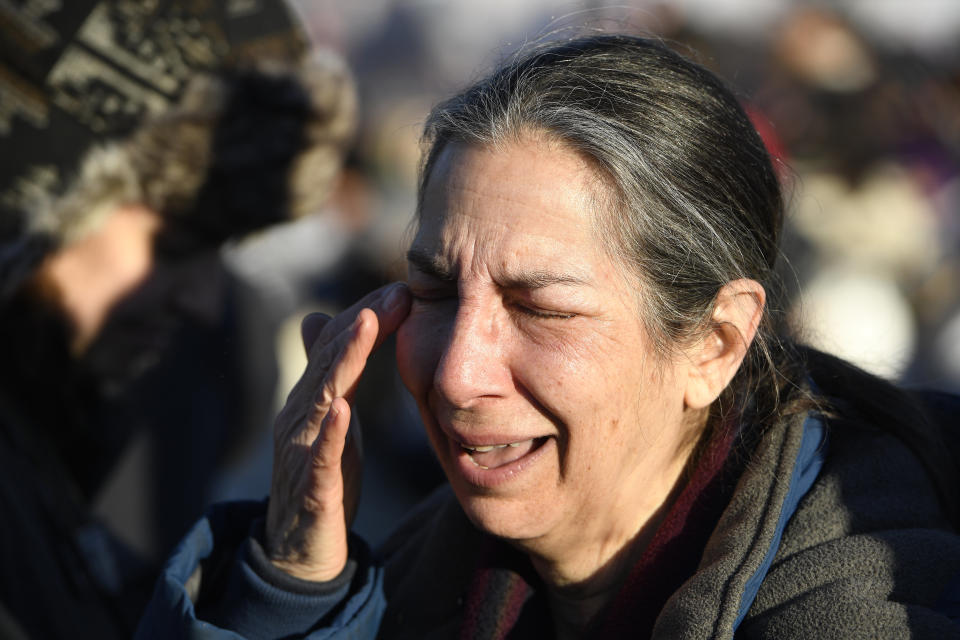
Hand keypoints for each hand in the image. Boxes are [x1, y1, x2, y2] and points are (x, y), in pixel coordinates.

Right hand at [265, 282, 410, 581]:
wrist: (299, 551)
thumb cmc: (319, 478)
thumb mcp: (328, 419)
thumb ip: (327, 374)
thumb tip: (315, 317)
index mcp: (308, 400)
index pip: (335, 346)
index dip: (367, 316)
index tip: (404, 291)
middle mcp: (299, 418)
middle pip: (330, 361)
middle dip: (362, 324)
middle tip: (397, 294)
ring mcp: (301, 452)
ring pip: (322, 398)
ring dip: (345, 360)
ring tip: (369, 326)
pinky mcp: (310, 490)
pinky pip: (319, 457)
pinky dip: (330, 432)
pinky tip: (343, 409)